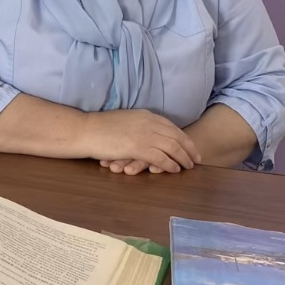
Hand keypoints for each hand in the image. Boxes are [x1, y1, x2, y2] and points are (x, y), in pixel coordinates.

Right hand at [82, 109, 201, 174]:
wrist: (87, 130)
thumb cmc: (102, 128)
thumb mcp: (126, 120)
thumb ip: (140, 125)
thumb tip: (150, 132)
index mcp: (146, 115)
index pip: (172, 127)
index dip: (184, 138)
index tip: (191, 147)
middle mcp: (149, 123)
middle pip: (176, 136)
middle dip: (189, 148)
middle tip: (197, 159)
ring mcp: (144, 134)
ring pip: (172, 147)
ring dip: (183, 158)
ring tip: (189, 166)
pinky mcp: (138, 147)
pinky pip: (161, 157)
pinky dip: (170, 164)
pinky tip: (175, 170)